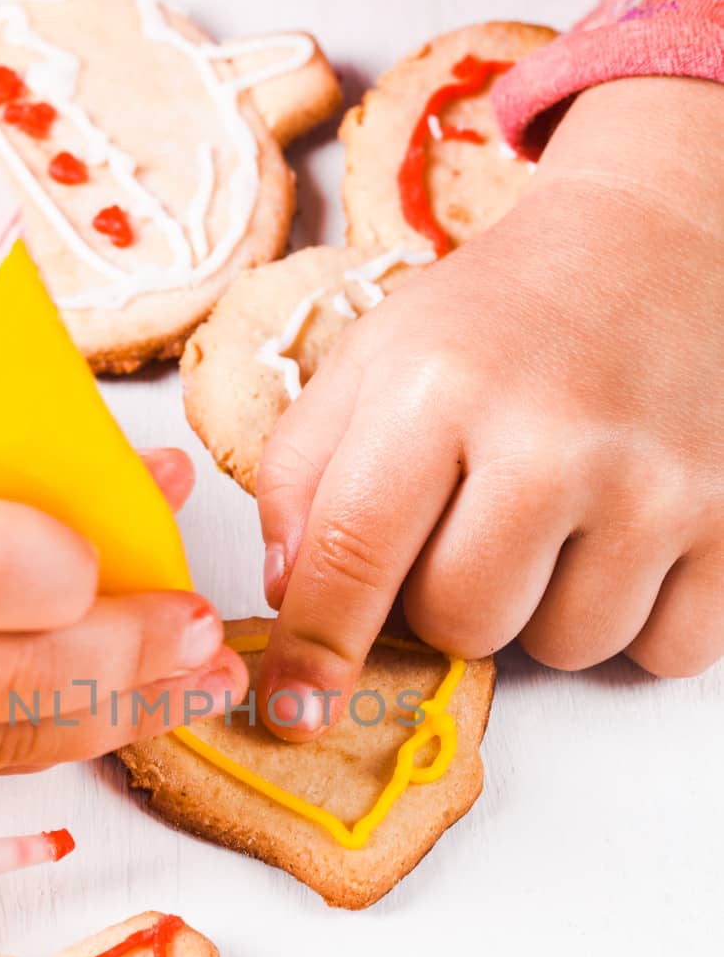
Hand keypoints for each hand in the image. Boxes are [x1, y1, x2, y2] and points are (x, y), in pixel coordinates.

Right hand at [0, 355, 244, 795]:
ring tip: (194, 681)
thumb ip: (27, 452)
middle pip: (5, 685)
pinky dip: (51, 734)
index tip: (137, 565)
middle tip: (204, 638)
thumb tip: (163, 488)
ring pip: (4, 746)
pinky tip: (113, 703)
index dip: (74, 579)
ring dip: (119, 718)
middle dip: (130, 667)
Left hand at [256, 75, 723, 737]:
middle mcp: (552, 438)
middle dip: (448, 600)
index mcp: (438, 390)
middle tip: (472, 524)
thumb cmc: (497, 318)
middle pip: (463, 624)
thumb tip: (292, 599)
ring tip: (554, 521)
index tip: (294, 710)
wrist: (653, 246)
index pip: (353, 556)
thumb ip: (302, 476)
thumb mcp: (371, 363)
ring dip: (543, 610)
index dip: (314, 650)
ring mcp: (654, 483)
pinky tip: (622, 543)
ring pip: (563, 647)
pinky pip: (663, 650)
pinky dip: (636, 620)